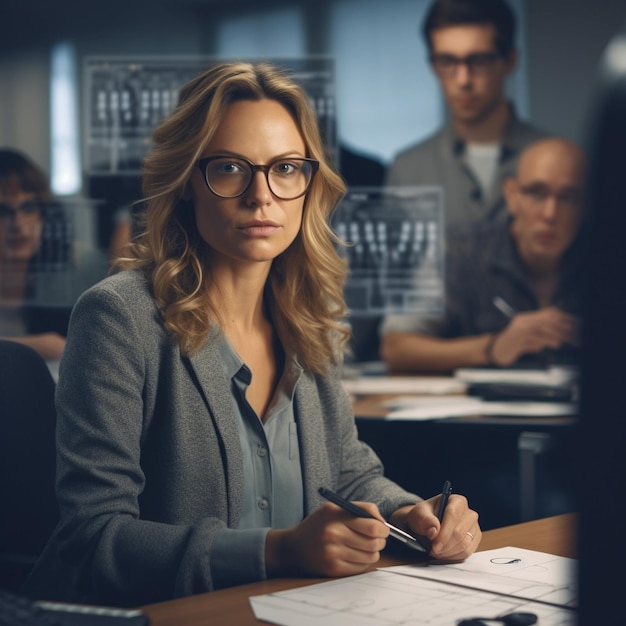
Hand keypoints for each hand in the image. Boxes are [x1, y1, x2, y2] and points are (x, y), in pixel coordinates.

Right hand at [266, 501, 388, 577]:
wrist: (292, 548)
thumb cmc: (317, 526)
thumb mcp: (333, 509)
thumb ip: (359, 509)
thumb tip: (382, 521)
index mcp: (334, 514)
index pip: (372, 524)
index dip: (383, 528)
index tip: (383, 528)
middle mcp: (333, 533)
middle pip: (374, 542)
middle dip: (381, 541)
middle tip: (378, 539)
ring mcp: (333, 553)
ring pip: (370, 556)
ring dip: (373, 552)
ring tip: (365, 547)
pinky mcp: (333, 569)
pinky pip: (361, 567)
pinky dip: (363, 562)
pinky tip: (355, 555)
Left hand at [391, 494, 480, 560]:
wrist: (427, 524)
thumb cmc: (424, 516)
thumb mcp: (419, 514)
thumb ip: (425, 520)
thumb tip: (434, 530)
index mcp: (457, 501)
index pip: (453, 515)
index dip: (444, 532)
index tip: (434, 545)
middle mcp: (469, 513)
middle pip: (459, 533)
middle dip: (444, 545)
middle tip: (432, 550)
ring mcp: (474, 527)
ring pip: (464, 545)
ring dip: (448, 552)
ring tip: (436, 551)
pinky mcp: (474, 540)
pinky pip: (467, 552)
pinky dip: (453, 556)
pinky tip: (443, 553)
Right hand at [491, 307, 579, 365]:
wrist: (497, 349)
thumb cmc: (515, 341)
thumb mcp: (528, 332)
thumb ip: (542, 329)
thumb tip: (562, 332)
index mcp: (525, 318)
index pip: (547, 313)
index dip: (562, 318)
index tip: (573, 323)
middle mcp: (520, 323)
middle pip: (544, 322)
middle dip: (558, 329)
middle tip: (569, 335)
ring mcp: (517, 334)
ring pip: (537, 332)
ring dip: (550, 338)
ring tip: (557, 343)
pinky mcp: (514, 345)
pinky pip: (529, 344)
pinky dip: (537, 345)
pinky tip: (540, 347)